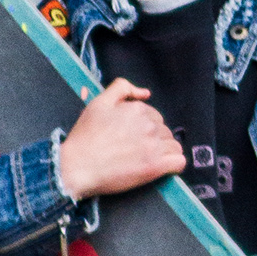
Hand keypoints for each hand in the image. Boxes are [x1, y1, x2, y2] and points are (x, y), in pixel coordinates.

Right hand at [58, 79, 184, 200]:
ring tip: (145, 159)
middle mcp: (149, 125)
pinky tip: (163, 167)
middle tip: (135, 149)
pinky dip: (174, 165)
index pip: (154, 116)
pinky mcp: (156, 167)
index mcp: (137, 109)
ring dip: (164, 152)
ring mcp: (154, 146)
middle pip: (164, 131)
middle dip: (154, 139)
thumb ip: (121, 88)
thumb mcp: (98, 102)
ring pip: (173, 145)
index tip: (131, 138)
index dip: (144, 127)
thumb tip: (145, 93)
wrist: (77, 167)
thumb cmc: (85, 137)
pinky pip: (179, 162)